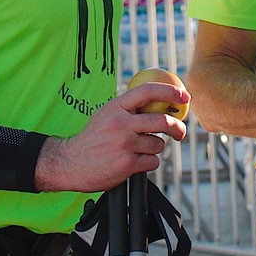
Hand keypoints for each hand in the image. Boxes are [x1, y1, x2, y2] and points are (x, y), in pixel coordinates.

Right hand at [34, 81, 188, 191]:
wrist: (70, 163)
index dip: (170, 92)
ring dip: (154, 148)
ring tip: (139, 150)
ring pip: (158, 144)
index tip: (184, 97)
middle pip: (162, 121)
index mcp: (117, 107)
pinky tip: (134, 162)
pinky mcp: (127, 164)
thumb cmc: (93, 138)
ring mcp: (124, 144)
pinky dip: (148, 163)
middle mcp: (121, 123)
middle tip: (180, 132)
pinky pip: (152, 161)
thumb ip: (130, 108)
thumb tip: (161, 101)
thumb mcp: (107, 114)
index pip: (148, 91)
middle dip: (177, 127)